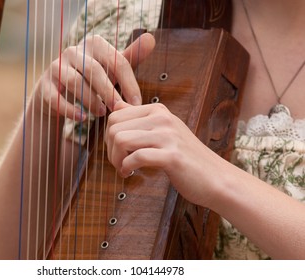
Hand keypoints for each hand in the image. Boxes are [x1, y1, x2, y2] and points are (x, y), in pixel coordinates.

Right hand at [34, 33, 155, 120]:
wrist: (60, 92)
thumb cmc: (92, 79)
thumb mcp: (112, 69)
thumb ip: (130, 57)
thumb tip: (151, 37)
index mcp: (93, 44)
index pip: (116, 60)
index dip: (129, 83)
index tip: (136, 103)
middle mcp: (72, 51)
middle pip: (94, 70)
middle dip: (109, 92)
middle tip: (119, 110)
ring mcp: (56, 67)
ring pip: (74, 82)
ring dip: (91, 100)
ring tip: (102, 114)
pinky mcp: (44, 85)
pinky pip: (56, 98)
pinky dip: (70, 110)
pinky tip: (83, 119)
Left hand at [105, 101, 224, 206]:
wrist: (216, 178)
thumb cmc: (186, 158)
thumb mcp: (164, 131)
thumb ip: (140, 119)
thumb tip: (116, 106)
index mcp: (158, 110)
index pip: (115, 115)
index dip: (108, 136)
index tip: (117, 151)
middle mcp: (162, 118)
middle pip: (114, 128)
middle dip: (110, 149)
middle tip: (119, 163)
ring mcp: (168, 136)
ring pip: (121, 140)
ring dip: (116, 159)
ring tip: (125, 168)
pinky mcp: (172, 156)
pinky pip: (136, 157)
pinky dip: (126, 167)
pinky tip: (130, 173)